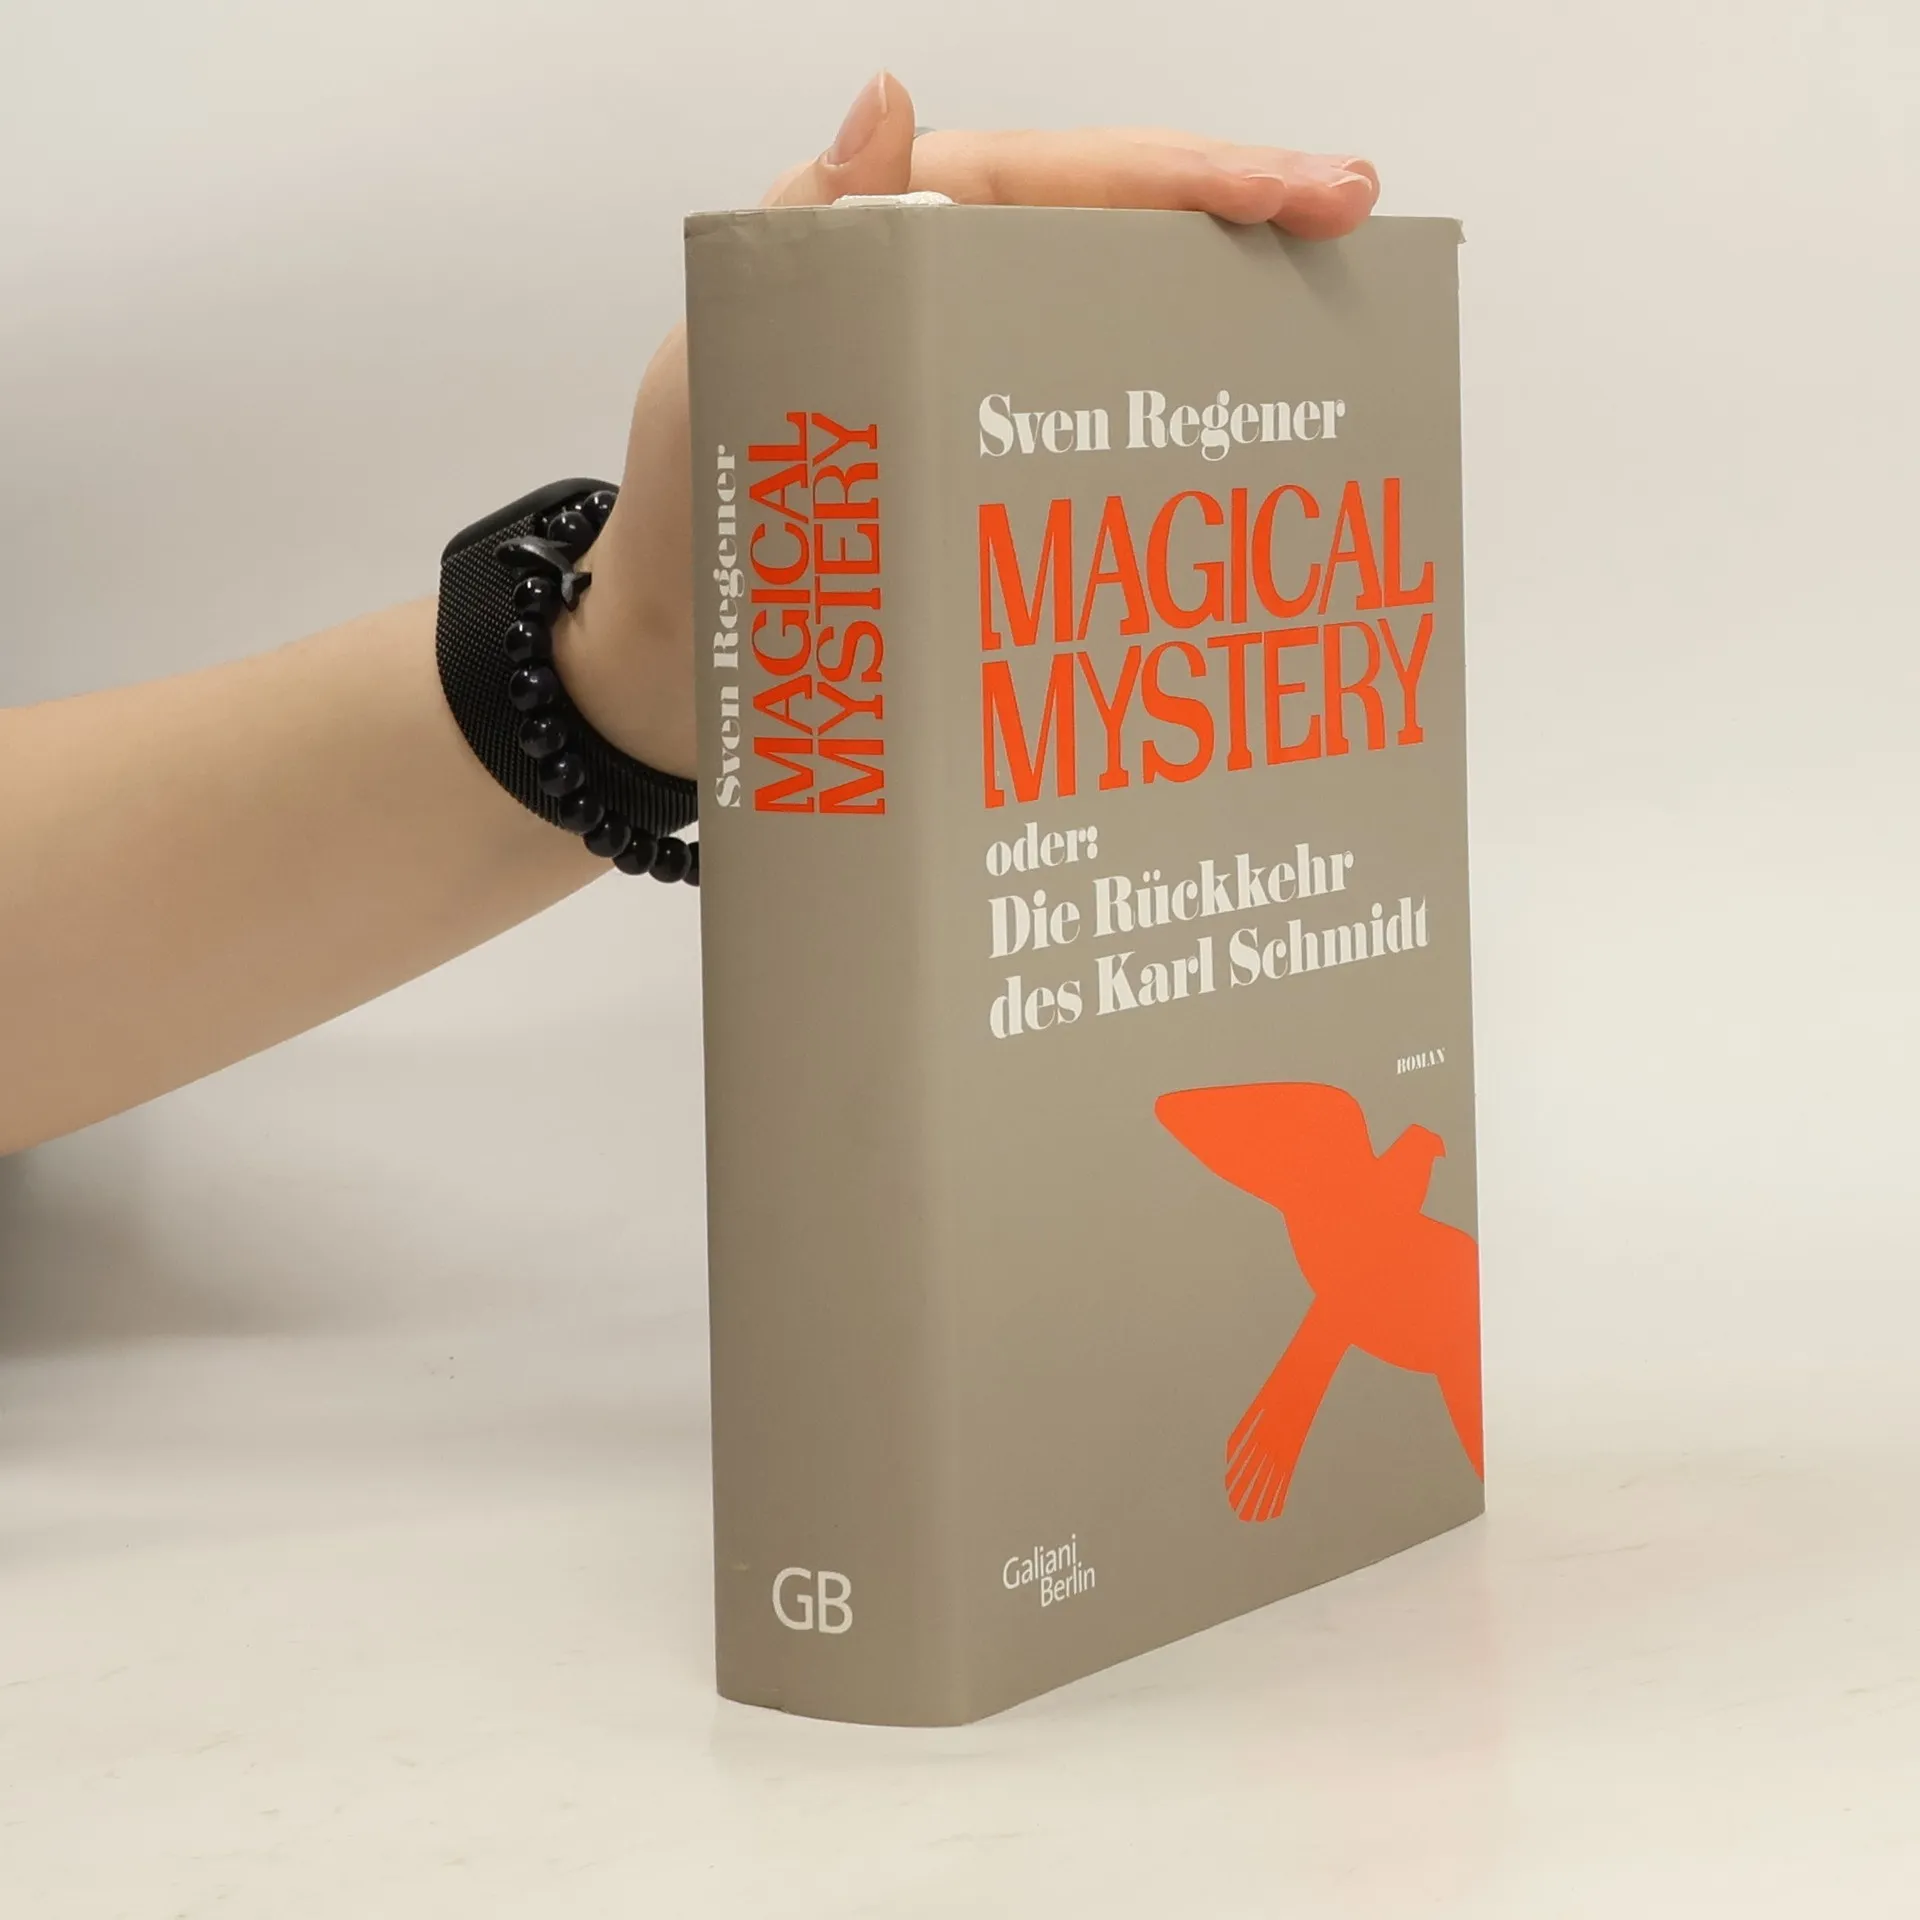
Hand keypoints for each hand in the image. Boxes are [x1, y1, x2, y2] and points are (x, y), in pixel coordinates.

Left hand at [559, 72, 1380, 778]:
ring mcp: (978, 396)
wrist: (679, 665)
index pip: (1070, 179)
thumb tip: (889, 100)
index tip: (1314, 190)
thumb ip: (808, 233)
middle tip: (1358, 233)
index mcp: (898, 242)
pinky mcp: (988, 481)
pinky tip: (1232, 473)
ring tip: (1323, 339)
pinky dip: (1165, 448)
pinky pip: (1092, 441)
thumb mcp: (727, 354)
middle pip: (1119, 243)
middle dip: (1240, 231)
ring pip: (1118, 338)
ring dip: (1217, 335)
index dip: (1198, 175)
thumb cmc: (689, 509)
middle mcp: (950, 305)